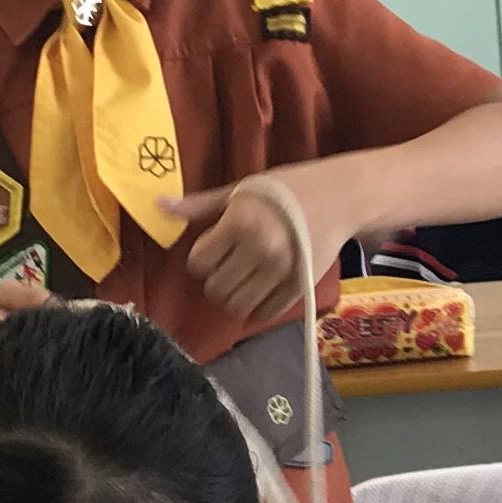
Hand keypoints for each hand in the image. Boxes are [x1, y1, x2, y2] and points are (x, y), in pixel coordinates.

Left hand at [163, 164, 356, 324]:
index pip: (198, 262)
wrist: (342, 197)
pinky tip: (260, 290)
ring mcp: (281, 272)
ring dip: (233, 297)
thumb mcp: (242, 189)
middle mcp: (260, 249)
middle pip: (215, 287)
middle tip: (228, 266)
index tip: (213, 249)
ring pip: (236, 306)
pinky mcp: (299, 288)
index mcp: (241, 222)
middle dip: (216, 279)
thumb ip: (201, 204)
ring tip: (243, 280)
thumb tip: (158, 205)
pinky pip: (264, 314)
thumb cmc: (288, 188)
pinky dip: (256, 308)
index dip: (202, 257)